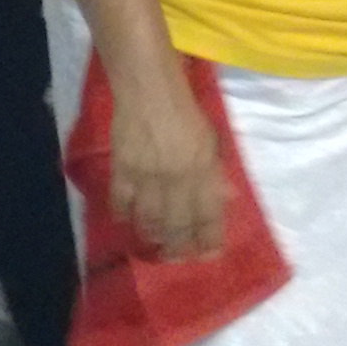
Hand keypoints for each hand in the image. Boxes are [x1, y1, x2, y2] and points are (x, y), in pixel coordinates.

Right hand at [108, 77, 224, 261]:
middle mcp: (178, 179)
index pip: (209, 217)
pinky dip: (124, 216)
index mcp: (204, 170)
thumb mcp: (211, 138)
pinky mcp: (122, 169)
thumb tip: (225, 199)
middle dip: (179, 248)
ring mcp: (148, 176)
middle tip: (177, 259)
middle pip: (178, 226)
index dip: (209, 241)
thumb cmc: (185, 108)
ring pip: (150, 221)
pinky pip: (121, 203)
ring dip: (153, 237)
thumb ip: (215, 171)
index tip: (208, 255)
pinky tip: (127, 221)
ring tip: (154, 245)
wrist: (148, 86)